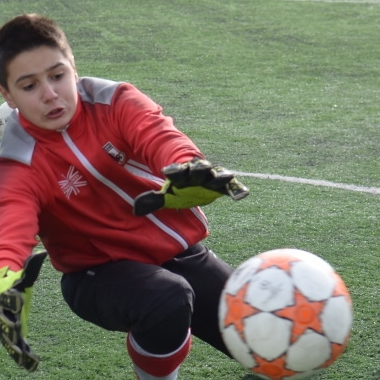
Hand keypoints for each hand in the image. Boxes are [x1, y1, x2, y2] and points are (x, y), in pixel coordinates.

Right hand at [0, 250, 46, 371]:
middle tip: (18, 335)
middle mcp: (1, 312)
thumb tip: (42, 252)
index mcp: (4, 296)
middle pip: (5, 322)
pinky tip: (31, 366)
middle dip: (11, 330)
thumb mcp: (23, 273)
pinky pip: (14, 346)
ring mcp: (4, 324)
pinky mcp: (9, 333)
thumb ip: (31, 265)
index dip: (12, 300)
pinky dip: (21, 356)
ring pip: (8, 339)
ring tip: (25, 361)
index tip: (19, 301)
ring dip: (16, 351)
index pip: (7, 298)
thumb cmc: (13, 280)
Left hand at [132, 158, 248, 216]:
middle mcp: (196, 172)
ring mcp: (209, 177)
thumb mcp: (165, 192)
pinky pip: (230, 187)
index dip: (173, 171)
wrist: (190, 175)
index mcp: (180, 171)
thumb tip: (136, 209)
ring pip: (216, 173)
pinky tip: (242, 194)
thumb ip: (152, 199)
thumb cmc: (177, 183)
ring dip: (220, 176)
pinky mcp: (220, 186)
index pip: (176, 170)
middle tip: (198, 170)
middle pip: (198, 169)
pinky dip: (237, 190)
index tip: (167, 172)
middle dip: (198, 170)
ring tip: (227, 177)